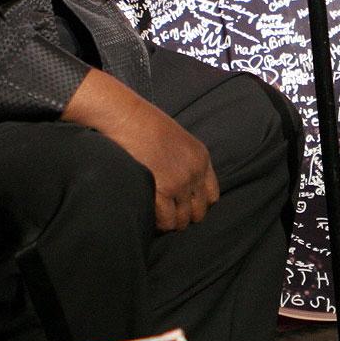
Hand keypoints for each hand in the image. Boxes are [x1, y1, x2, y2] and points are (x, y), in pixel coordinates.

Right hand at [62, 68, 219, 230]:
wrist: (127, 117)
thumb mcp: (176, 139)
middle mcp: (195, 172)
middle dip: (183, 216)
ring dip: (169, 221)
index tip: (183, 205)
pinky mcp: (162, 190)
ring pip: (182, 221)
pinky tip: (148, 215)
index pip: (212, 196)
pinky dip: (157, 223)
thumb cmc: (144, 123)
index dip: (197, 204)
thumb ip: (184, 161)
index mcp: (201, 158)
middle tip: (167, 213)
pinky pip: (166, 221)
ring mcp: (180, 183)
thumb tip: (179, 184)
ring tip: (156, 216)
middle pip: (199, 212)